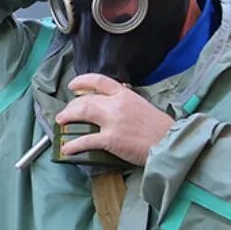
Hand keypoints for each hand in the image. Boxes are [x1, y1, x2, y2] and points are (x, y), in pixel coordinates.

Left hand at [56, 73, 173, 165]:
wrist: (169, 142)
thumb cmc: (159, 127)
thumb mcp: (141, 105)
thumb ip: (125, 102)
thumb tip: (111, 104)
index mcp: (125, 94)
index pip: (99, 81)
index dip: (82, 81)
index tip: (72, 85)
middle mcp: (116, 104)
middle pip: (86, 99)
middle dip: (71, 106)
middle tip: (65, 113)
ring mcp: (112, 121)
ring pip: (82, 112)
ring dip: (67, 117)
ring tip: (60, 123)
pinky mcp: (110, 139)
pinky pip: (86, 140)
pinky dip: (73, 145)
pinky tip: (66, 148)